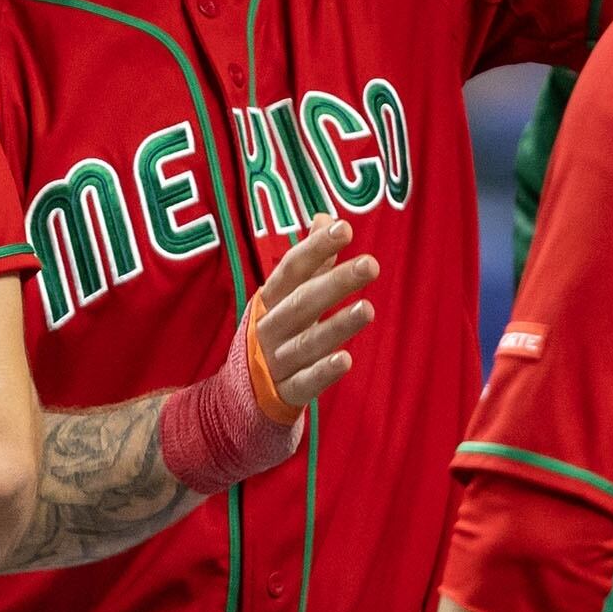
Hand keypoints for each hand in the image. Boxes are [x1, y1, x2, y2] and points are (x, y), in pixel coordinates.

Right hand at [253, 216, 380, 413]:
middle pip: (302, 302)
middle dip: (336, 282)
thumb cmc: (275, 331)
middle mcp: (269, 327)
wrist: (241, 391)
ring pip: (307, 342)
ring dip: (337, 326)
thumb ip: (308, 261)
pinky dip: (323, 372)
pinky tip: (346, 360)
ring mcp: (275, 361)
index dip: (316, 248)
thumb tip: (326, 219)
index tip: (344, 229)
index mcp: (269, 299)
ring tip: (368, 309)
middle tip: (371, 264)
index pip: (291, 268)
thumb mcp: (285, 295)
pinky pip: (304, 382)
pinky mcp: (285, 392)